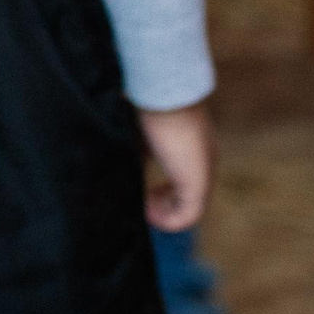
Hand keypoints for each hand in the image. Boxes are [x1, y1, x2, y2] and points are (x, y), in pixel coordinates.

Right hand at [138, 101, 213, 230]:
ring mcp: (203, 172)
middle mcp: (201, 158)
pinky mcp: (198, 183)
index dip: (162, 190)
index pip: (182, 175)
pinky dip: (167, 221)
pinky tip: (147, 213)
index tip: (140, 191)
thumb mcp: (135, 127)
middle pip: (187, 194)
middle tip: (140, 204)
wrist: (160, 92)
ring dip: (164, 213)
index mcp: (189, 144)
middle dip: (162, 203)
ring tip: (143, 209)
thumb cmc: (142, 101)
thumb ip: (132, 145)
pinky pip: (187, 216)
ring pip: (189, 207)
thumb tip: (110, 161)